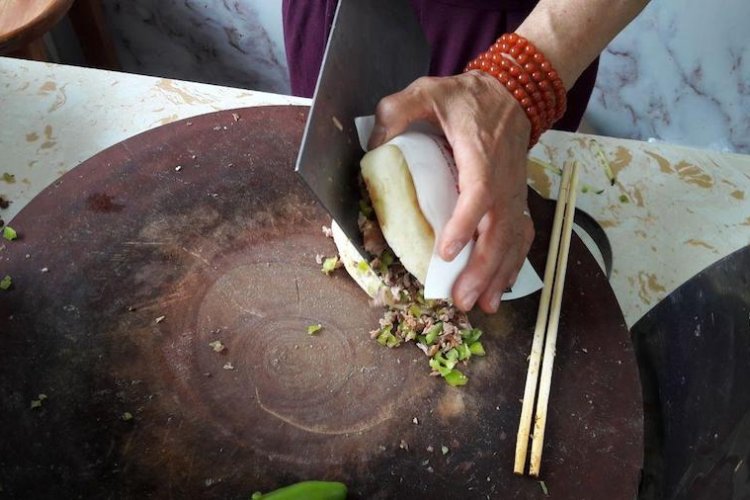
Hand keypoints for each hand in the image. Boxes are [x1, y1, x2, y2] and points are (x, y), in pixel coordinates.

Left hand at [369, 71, 534, 312]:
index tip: (446, 252)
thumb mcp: (427, 91)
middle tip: (462, 299)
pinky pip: (521, 236)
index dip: (465, 224)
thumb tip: (373, 145)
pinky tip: (500, 289)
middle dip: (482, 268)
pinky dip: (512, 264)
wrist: (513, 92)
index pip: (479, 193)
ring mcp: (515, 192)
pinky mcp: (518, 200)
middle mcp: (504, 179)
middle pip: (500, 229)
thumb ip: (397, 111)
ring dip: (498, 275)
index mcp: (481, 154)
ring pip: (513, 240)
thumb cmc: (467, 98)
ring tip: (482, 306)